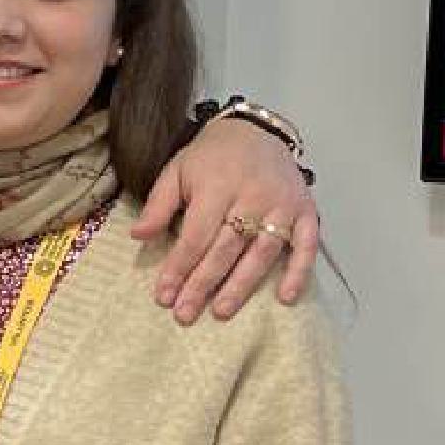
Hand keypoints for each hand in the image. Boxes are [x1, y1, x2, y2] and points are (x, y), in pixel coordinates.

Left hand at [133, 115, 319, 322]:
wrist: (256, 130)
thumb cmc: (210, 157)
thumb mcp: (177, 171)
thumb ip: (159, 205)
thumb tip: (137, 236)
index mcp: (218, 187)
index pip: (196, 236)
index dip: (179, 267)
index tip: (163, 296)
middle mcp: (253, 197)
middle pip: (226, 249)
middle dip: (203, 284)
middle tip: (185, 314)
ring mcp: (283, 206)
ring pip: (262, 252)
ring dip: (242, 285)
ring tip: (221, 312)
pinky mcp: (307, 211)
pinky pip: (307, 245)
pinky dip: (298, 271)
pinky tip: (285, 297)